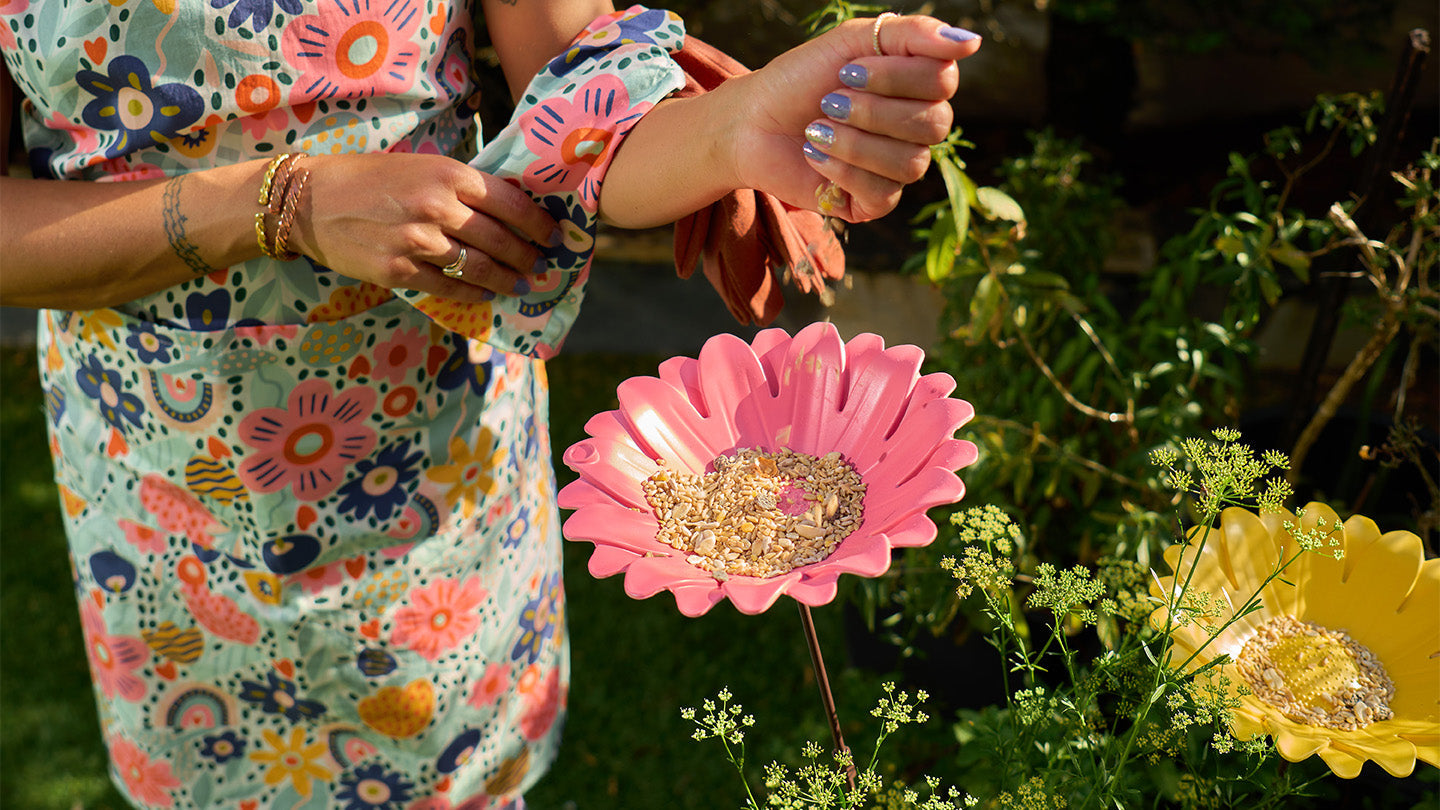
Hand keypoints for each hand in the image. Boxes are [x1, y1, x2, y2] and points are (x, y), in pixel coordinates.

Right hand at [289, 153, 556, 302]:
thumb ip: (461, 186)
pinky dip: (474, 294)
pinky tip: (486, 294)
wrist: (309, 199)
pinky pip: (451, 288)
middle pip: (501, 240)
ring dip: (508, 280)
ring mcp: (419, 242)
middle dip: (527, 257)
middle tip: (541, 265)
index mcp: (449, 175)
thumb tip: (506, 208)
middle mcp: (438, 208)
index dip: (538, 224)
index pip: (511, 203)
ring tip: (522, 285)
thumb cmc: (369, 178)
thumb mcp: (421, 166)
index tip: (553, 236)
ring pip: (481, 269)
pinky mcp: (400, 272)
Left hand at [728, 15, 981, 221]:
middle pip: (934, 124)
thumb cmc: (801, 77)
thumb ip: (913, 34)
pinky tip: (816, 156)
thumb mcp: (853, 41)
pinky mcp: (873, 202)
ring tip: (817, 128)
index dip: (896, 77)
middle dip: (872, 110)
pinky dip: (844, 171)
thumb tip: (971, 43)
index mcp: (919, 86)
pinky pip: (883, 193)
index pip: (943, 82)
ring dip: (854, 142)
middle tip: (828, 101)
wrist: (752, 122)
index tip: (845, 71)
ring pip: (910, 163)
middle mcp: (918, 128)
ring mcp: (898, 167)